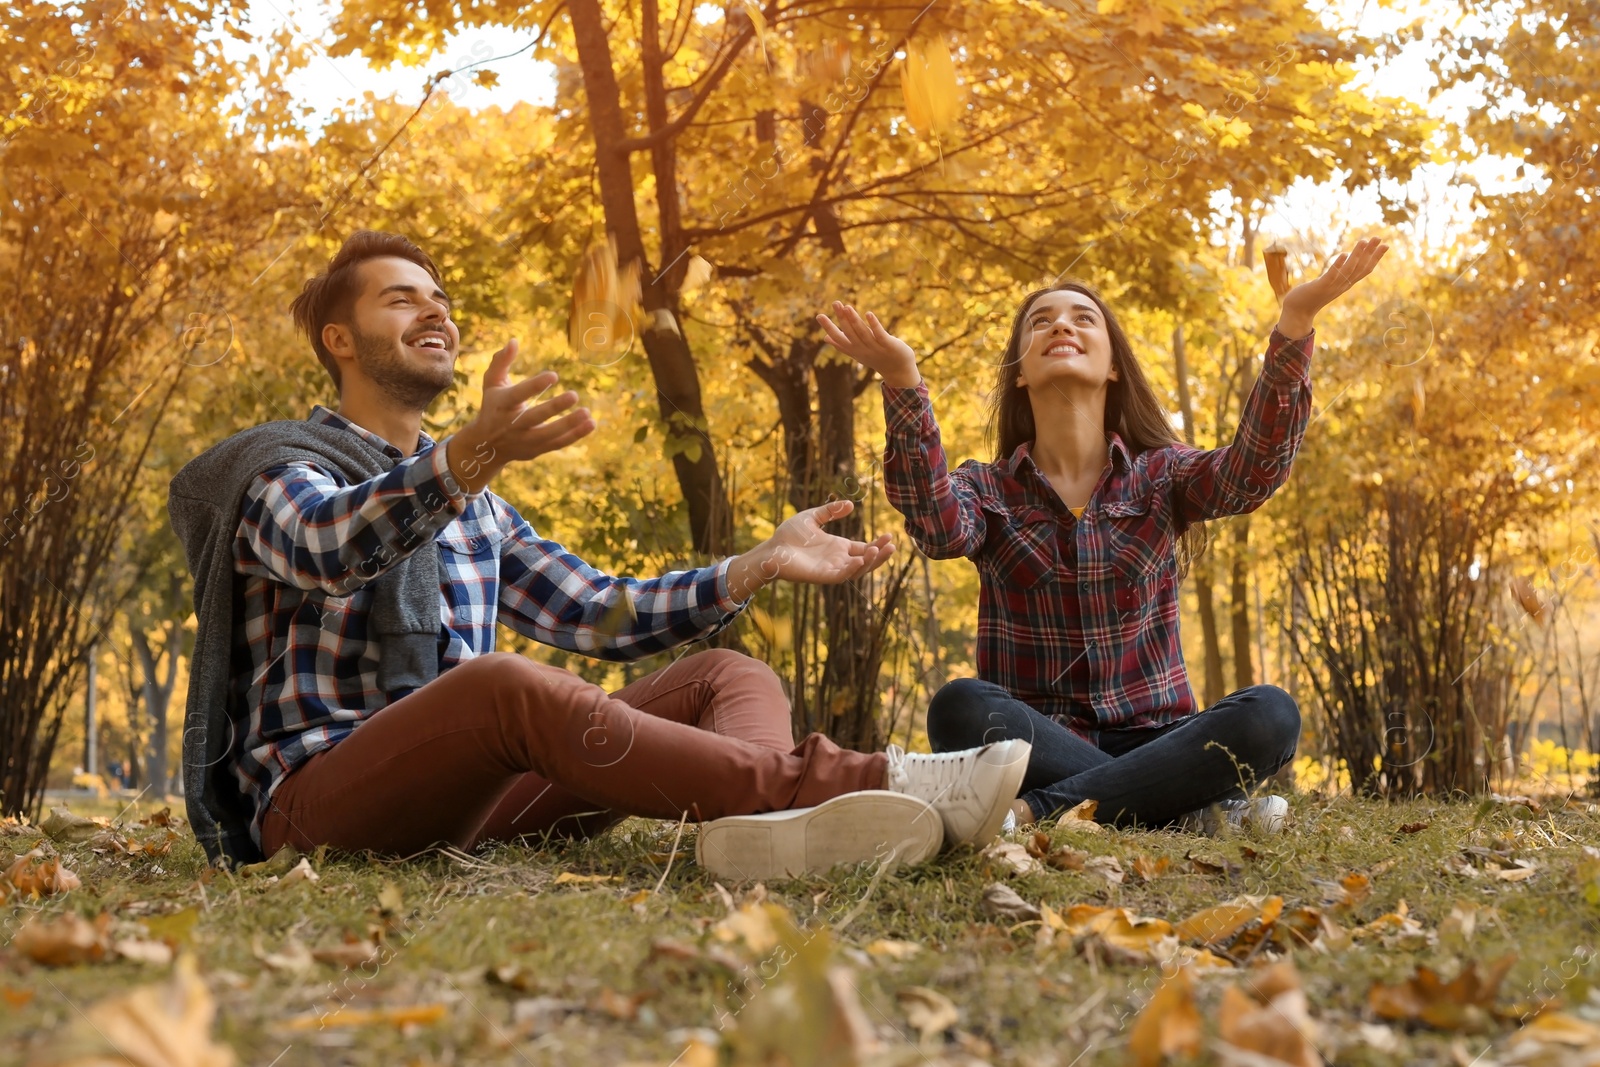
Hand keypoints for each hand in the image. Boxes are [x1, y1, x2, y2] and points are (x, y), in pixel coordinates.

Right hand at [446, 338, 596, 494]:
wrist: (487, 445)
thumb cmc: (493, 405)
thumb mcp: (491, 382)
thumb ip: (501, 361)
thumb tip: (514, 341)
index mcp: (501, 404)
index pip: (518, 395)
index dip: (535, 386)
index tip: (554, 375)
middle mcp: (512, 424)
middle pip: (535, 417)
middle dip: (554, 407)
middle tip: (575, 395)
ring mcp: (524, 440)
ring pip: (549, 434)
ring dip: (570, 425)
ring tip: (588, 413)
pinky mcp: (535, 450)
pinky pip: (557, 444)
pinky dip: (575, 436)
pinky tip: (591, 424)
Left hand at [726, 500, 895, 599]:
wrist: (771, 548)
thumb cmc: (789, 535)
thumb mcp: (813, 517)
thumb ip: (831, 511)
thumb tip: (851, 505)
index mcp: (838, 547)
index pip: (863, 548)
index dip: (877, 544)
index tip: (889, 536)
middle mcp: (838, 560)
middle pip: (865, 561)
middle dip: (880, 555)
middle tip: (892, 546)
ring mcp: (831, 569)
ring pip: (856, 570)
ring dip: (870, 563)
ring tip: (879, 551)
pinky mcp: (821, 576)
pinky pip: (841, 576)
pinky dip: (852, 569)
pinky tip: (861, 559)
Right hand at [815, 302, 920, 388]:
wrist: (898, 371)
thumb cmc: (876, 359)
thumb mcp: (856, 353)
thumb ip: (842, 345)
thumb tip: (825, 338)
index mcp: (854, 350)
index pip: (838, 338)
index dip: (829, 327)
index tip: (819, 316)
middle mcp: (863, 349)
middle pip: (850, 333)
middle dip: (842, 318)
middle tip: (835, 303)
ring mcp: (875, 348)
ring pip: (863, 333)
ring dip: (854, 320)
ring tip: (847, 306)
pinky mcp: (889, 345)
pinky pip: (880, 334)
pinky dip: (874, 324)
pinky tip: (868, 314)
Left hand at [1276, 237, 1389, 338]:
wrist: (1297, 313)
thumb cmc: (1311, 296)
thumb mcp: (1329, 284)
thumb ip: (1338, 275)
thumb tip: (1345, 260)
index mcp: (1346, 284)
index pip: (1365, 270)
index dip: (1375, 258)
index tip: (1385, 245)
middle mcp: (1343, 285)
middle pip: (1360, 268)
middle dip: (1371, 252)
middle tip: (1378, 238)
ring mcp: (1332, 286)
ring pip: (1349, 270)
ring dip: (1357, 255)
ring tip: (1363, 241)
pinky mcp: (1320, 287)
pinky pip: (1332, 275)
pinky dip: (1339, 265)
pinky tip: (1343, 254)